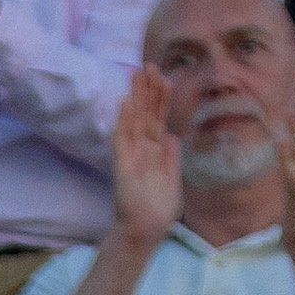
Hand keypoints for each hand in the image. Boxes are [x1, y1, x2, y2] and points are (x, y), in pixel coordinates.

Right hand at [105, 74, 183, 246]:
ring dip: (136, 96)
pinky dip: (123, 121)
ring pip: (134, 119)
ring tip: (137, 73)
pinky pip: (122, 139)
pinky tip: (125, 103)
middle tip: (148, 64)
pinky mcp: (122, 165)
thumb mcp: (173, 178)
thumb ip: (172, 156)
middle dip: (147, 89)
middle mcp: (142, 148)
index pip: (158, 118)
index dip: (161, 98)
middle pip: (145, 113)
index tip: (164, 76)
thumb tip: (172, 134)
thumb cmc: (158, 207)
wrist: (146, 230)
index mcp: (155, 151)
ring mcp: (131, 154)